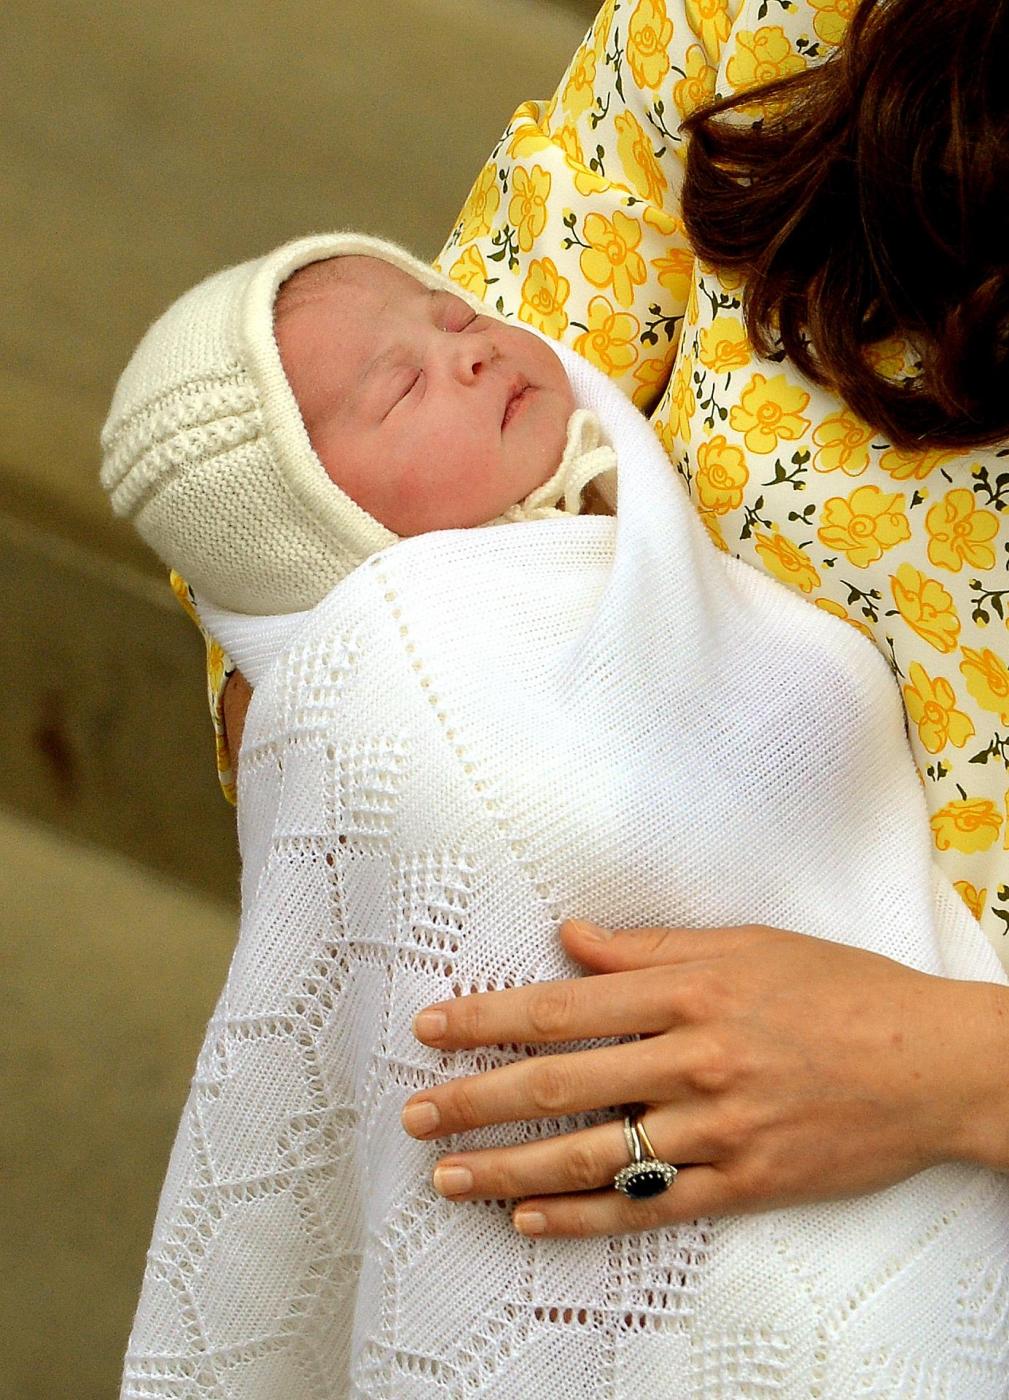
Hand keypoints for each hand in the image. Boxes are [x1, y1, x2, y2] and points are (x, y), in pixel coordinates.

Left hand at [401, 920, 1005, 1237]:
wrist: (933, 1063)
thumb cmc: (840, 988)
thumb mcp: (747, 945)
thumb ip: (651, 948)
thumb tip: (571, 936)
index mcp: (690, 990)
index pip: (564, 1006)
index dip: (488, 1017)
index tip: (430, 1026)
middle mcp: (694, 1059)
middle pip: (562, 1083)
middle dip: (477, 1098)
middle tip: (414, 1113)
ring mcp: (719, 1129)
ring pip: (594, 1155)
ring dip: (510, 1167)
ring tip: (448, 1177)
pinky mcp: (744, 1183)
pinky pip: (650, 1208)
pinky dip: (586, 1217)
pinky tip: (530, 1219)